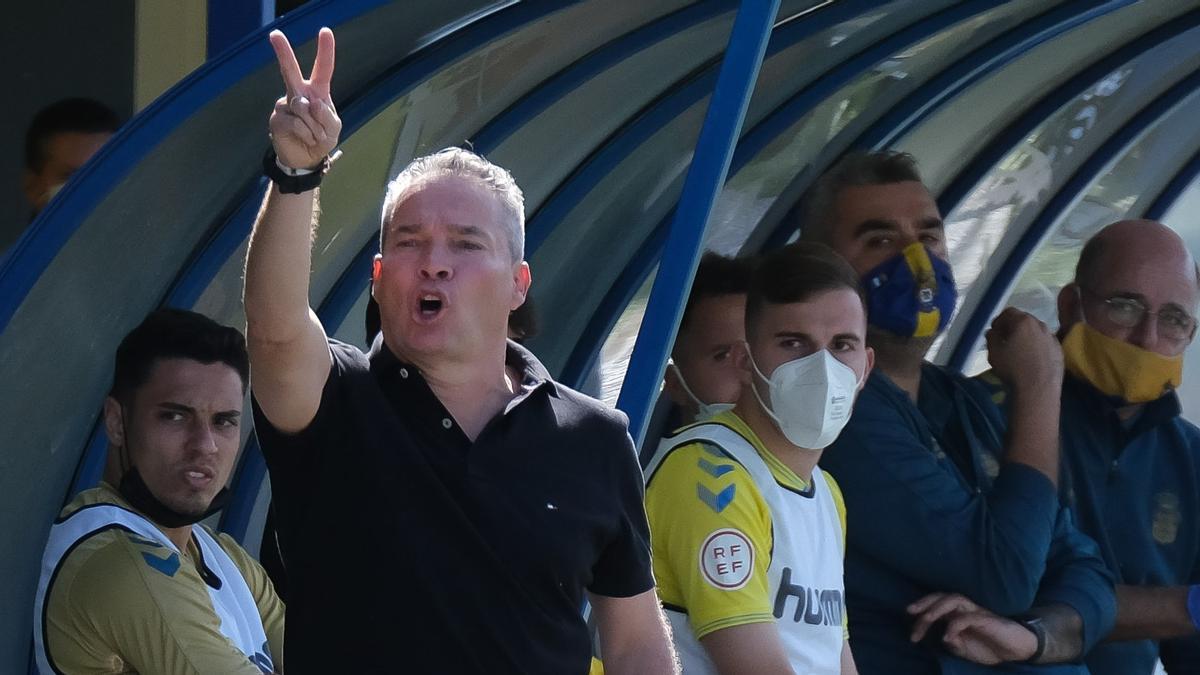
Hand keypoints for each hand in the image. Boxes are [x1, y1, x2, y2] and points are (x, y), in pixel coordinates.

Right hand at [268, 27, 341, 169]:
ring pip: (303, 108)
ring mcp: (285, 104)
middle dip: (283, 52)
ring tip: (314, 136)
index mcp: (317, 91)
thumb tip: (312, 103)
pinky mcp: (277, 118)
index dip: (325, 51)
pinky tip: (305, 139)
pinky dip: (306, 134)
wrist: (306, 159)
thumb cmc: (322, 138)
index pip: (322, 69)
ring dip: (315, 127)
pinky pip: (296, 123)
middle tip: (275, 35)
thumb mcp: (333, 128)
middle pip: (290, 70)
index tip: (325, 31)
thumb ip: (327, 115)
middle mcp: (299, 93)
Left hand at [908, 593, 1037, 664]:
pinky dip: (954, 625)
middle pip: (941, 597)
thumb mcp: (966, 650)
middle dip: (924, 603)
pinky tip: (947, 637)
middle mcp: (965, 609)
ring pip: (953, 600)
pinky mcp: (987, 619)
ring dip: (936, 608)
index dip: (921, 611)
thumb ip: (954, 644)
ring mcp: (976, 612)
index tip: (910, 626)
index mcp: (956, 615)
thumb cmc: (990, 647)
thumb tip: (944, 638)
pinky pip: (967, 617)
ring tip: (924, 620)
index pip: (935, 605)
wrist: (1016, 650)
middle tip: (909, 613)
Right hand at [985, 308, 1061, 391]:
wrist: (1038, 389)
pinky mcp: (1059, 350)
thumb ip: (991, 337)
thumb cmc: (1013, 368)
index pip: (1009, 312)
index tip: (994, 331)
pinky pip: (1046, 343)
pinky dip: (1038, 346)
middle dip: (1014, 327)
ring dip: (1027, 336)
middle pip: (1024, 320)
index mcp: (1023, 322)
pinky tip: (1033, 359)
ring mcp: (1052, 337)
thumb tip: (993, 332)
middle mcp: (1040, 325)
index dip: (999, 320)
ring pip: (1036, 331)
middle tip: (1006, 339)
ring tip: (1020, 350)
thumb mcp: (993, 352)